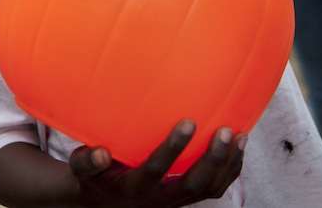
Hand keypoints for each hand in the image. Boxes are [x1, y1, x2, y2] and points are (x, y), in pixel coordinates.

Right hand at [68, 120, 244, 206]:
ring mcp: (176, 201)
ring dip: (227, 164)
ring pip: (209, 189)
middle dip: (212, 158)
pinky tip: (239, 144)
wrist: (106, 201)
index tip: (188, 121)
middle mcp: (159, 199)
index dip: (173, 148)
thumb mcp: (82, 170)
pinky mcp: (187, 198)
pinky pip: (215, 189)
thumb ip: (86, 161)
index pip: (156, 170)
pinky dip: (230, 169)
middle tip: (225, 130)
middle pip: (192, 184)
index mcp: (133, 188)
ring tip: (239, 135)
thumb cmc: (94, 176)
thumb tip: (99, 153)